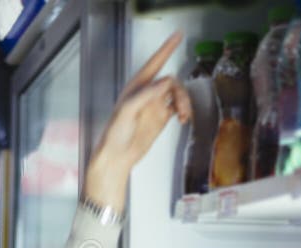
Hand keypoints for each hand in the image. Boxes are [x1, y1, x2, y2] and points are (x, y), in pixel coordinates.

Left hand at [84, 31, 191, 212]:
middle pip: (171, 82)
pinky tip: (183, 119)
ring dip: (184, 103)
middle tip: (182, 109)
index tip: (179, 35)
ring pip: (177, 94)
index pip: (154, 63)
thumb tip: (165, 82)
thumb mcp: (127, 112)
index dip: (167, 49)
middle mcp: (147, 93)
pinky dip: (184, 110)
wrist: (117, 157)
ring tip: (184, 117)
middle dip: (180, 92)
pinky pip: (177, 107)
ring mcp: (155, 105)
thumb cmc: (116, 134)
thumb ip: (145, 95)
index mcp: (136, 87)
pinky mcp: (160, 118)